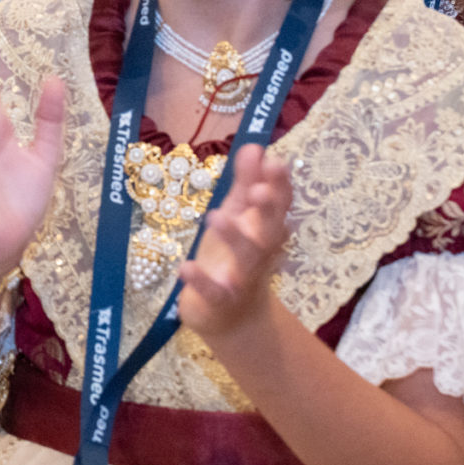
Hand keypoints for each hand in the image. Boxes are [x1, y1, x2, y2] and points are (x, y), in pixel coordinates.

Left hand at [176, 143, 293, 342]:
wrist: (232, 317)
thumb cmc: (235, 258)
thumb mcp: (239, 217)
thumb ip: (246, 183)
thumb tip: (256, 146)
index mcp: (265, 228)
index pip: (279, 204)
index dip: (279, 185)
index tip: (275, 162)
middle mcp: (261, 252)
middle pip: (270, 230)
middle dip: (268, 210)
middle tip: (258, 189)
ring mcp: (243, 278)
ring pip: (246, 259)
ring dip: (234, 238)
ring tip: (215, 215)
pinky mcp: (221, 301)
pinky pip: (214, 292)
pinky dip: (201, 281)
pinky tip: (184, 266)